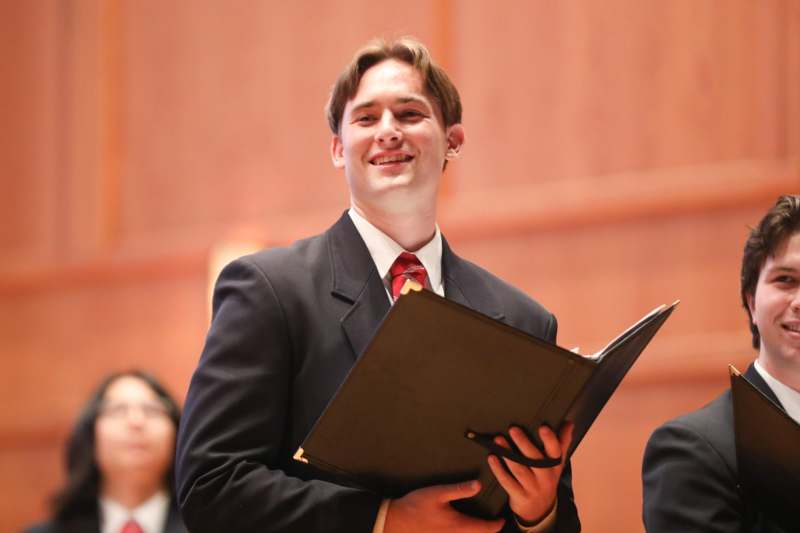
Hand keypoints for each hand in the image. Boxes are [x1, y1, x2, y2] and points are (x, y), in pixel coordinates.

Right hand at [383, 480, 504, 532]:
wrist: (395, 522)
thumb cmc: (416, 506)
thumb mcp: (438, 493)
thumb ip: (459, 489)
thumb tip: (479, 485)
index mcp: (459, 525)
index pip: (486, 529)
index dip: (497, 524)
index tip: (502, 518)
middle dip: (489, 530)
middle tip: (494, 520)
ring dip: (477, 532)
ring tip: (481, 523)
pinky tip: (462, 525)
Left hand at [487, 423, 573, 524]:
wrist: (540, 510)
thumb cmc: (546, 478)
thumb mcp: (557, 463)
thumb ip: (562, 442)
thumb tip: (569, 422)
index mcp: (555, 466)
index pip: (556, 452)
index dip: (550, 440)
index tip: (543, 427)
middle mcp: (545, 477)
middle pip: (535, 459)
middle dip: (523, 443)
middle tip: (513, 429)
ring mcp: (532, 488)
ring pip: (519, 470)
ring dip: (508, 454)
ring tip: (498, 440)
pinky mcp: (519, 496)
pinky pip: (507, 482)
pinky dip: (499, 470)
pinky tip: (492, 458)